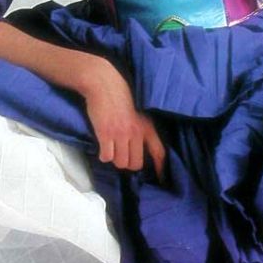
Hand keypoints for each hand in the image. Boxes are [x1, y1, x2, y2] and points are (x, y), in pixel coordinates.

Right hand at [81, 58, 165, 179]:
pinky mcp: (106, 134)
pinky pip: (106, 157)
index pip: (158, 152)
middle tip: (121, 155)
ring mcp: (121, 134)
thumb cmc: (120, 97)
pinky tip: (103, 147)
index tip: (160, 178)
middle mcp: (136, 132)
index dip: (159, 168)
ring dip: (115, 159)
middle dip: (127, 163)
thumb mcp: (139, 112)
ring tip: (111, 149)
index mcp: (147, 126)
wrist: (104, 84)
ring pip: (120, 162)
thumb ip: (142, 129)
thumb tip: (140, 147)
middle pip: (135, 163)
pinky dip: (104, 155)